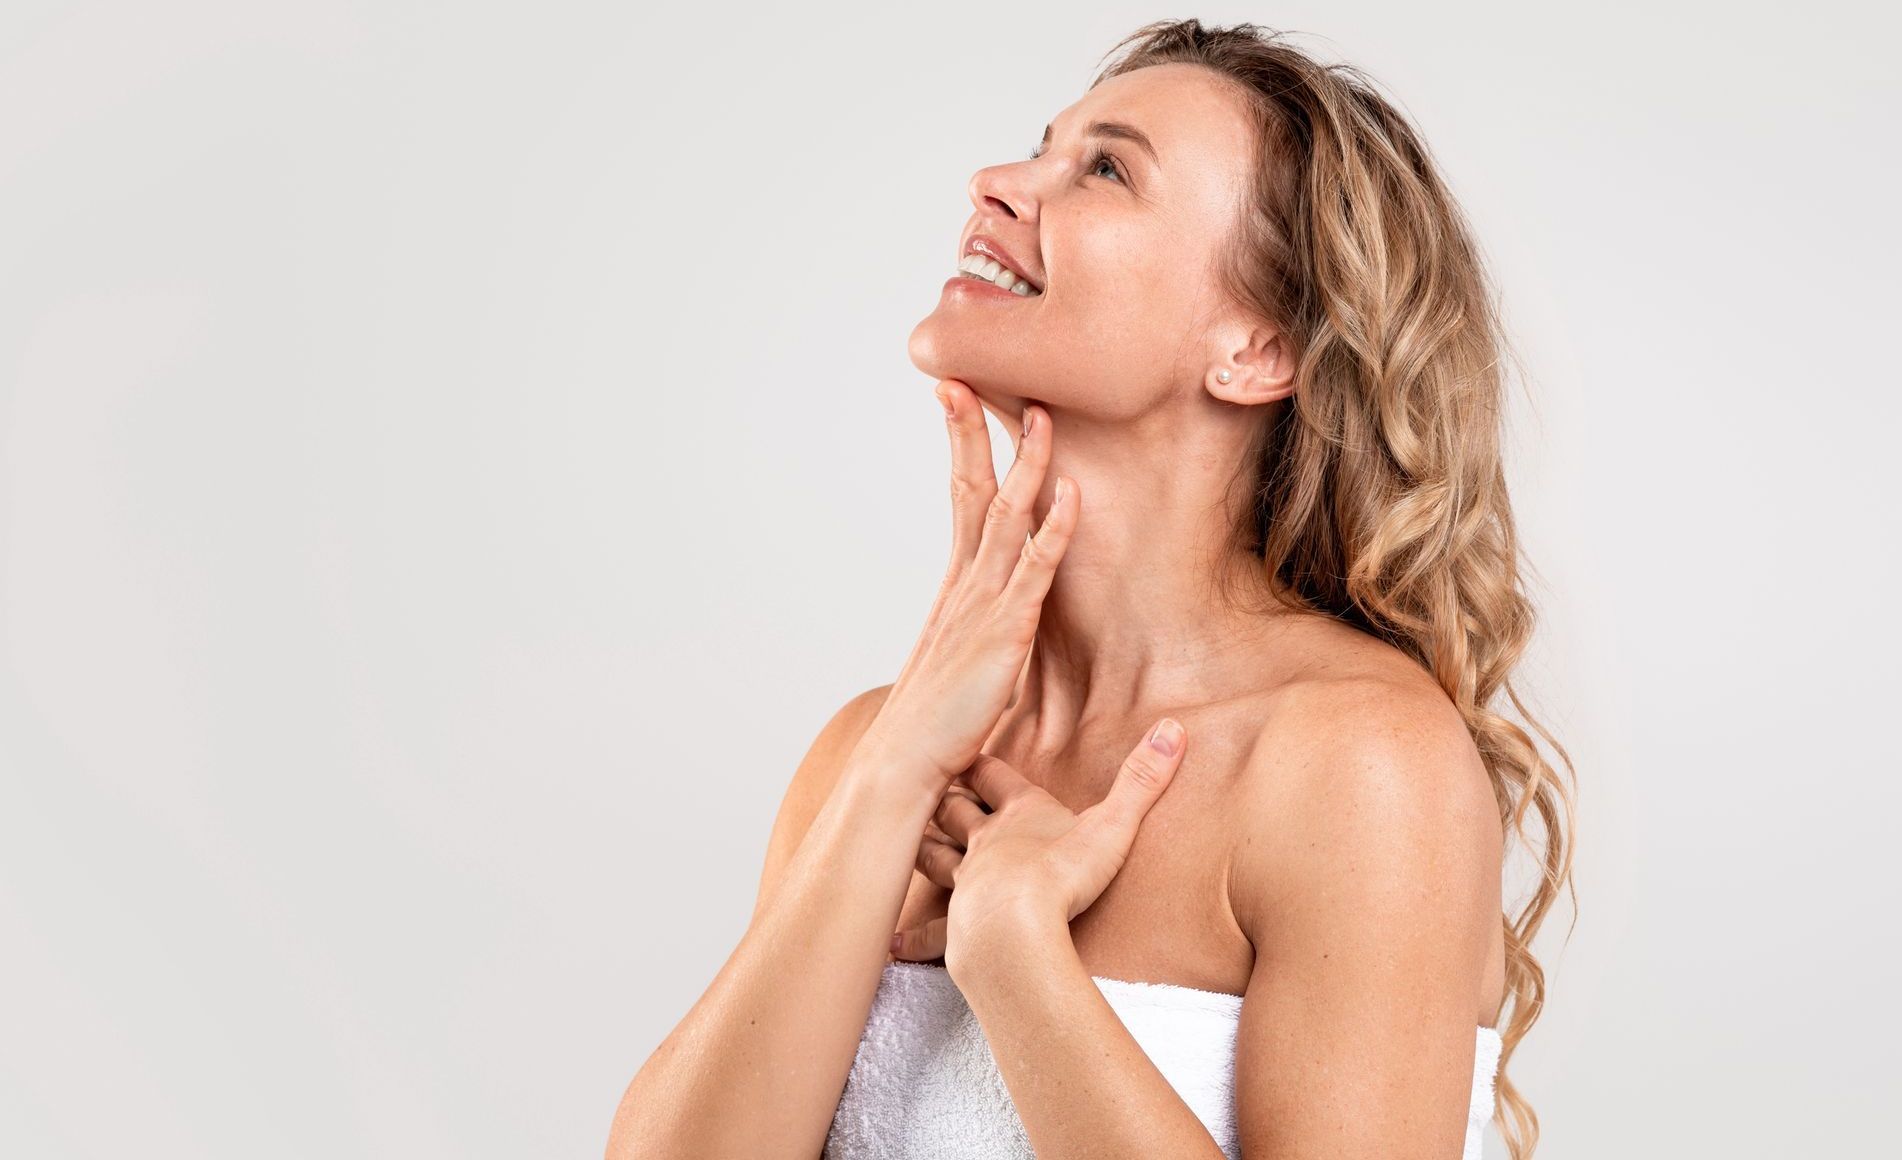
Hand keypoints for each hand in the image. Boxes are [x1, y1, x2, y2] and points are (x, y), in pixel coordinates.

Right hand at [856, 380, 1077, 790]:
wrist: (903, 766)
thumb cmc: (930, 728)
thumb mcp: (955, 666)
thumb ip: (971, 637)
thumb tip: (981, 630)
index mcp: (955, 588)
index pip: (958, 498)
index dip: (961, 446)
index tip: (957, 398)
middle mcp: (965, 585)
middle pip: (971, 489)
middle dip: (974, 431)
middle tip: (970, 375)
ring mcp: (984, 604)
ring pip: (1007, 516)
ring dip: (1028, 464)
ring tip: (1041, 415)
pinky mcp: (1006, 632)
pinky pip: (1035, 569)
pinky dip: (1055, 528)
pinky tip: (1071, 494)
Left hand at [889, 718, 1187, 968]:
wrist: (1014, 928)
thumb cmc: (1063, 874)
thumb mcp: (1113, 824)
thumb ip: (1143, 779)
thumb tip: (1175, 728)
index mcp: (1019, 813)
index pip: (994, 774)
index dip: (982, 759)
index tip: (967, 742)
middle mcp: (985, 842)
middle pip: (955, 809)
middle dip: (943, 796)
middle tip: (928, 783)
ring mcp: (966, 883)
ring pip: (935, 857)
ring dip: (923, 847)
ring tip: (909, 839)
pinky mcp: (958, 926)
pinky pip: (933, 930)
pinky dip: (913, 934)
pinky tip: (893, 940)